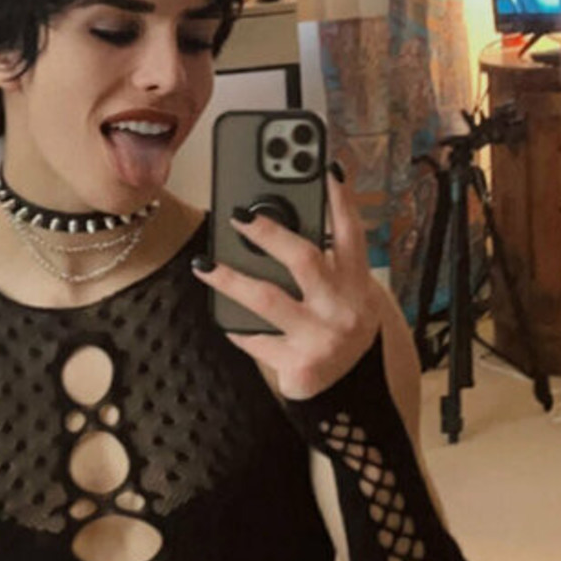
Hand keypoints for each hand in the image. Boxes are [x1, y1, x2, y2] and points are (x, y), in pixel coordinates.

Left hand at [191, 165, 381, 401]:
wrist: (352, 394)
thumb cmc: (338, 327)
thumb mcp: (343, 293)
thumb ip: (322, 262)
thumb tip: (269, 222)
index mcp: (357, 282)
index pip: (351, 232)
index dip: (340, 199)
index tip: (324, 166)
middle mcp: (343, 307)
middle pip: (304, 259)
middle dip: (270, 233)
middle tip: (238, 214)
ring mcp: (321, 338)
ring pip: (268, 300)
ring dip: (230, 280)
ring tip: (203, 264)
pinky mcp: (299, 366)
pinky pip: (256, 339)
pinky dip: (236, 326)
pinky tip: (221, 317)